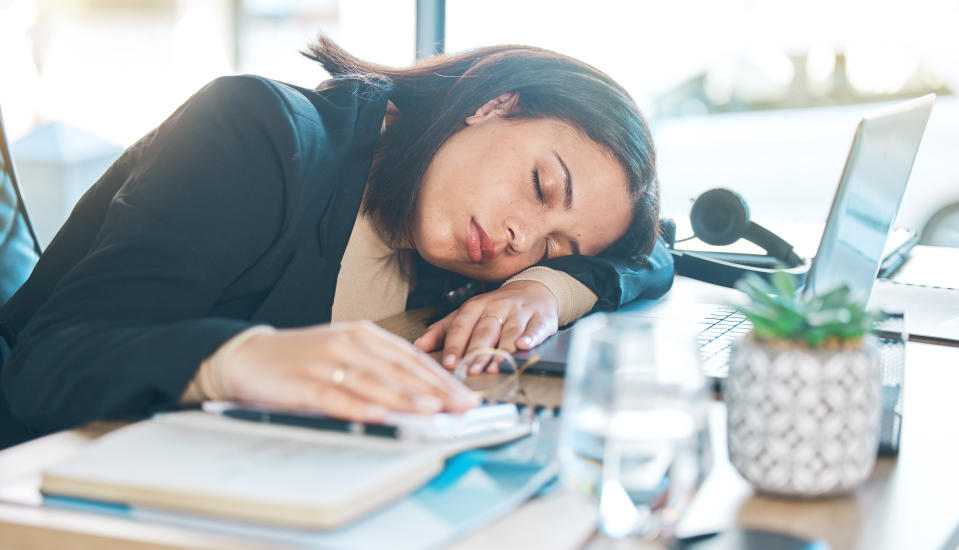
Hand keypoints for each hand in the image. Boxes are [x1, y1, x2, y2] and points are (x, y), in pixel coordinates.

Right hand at [223, 321, 478, 421]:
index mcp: (363, 333)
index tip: (465, 396)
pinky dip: (360, 407)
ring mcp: (325, 362)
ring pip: (374, 382)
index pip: (411, 358)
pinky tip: (381, 415)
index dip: (441, 378)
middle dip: (435, 391)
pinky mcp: (303, 383)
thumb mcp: (346, 352)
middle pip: (399, 370)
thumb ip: (380, 367)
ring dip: (406, 397)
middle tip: (462, 408)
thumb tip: (424, 393)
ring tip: (433, 410)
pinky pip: (336, 397)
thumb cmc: (304, 358)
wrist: (249, 356)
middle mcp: (348, 343)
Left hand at [413, 281, 558, 374]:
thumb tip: (418, 346)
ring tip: (493, 367)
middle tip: (471, 370)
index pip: (461, 326)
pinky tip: (523, 346)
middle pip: (485, 331)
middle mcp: (497, 306)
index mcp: (475, 306)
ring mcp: (519, 312)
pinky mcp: (540, 318)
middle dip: (477, 352)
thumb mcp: (468, 314)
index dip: (455, 345)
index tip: (449, 364)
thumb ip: (443, 330)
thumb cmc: (495, 308)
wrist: (532, 290)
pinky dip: (530, 337)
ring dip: (501, 351)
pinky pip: (535, 328)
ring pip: (509, 332)